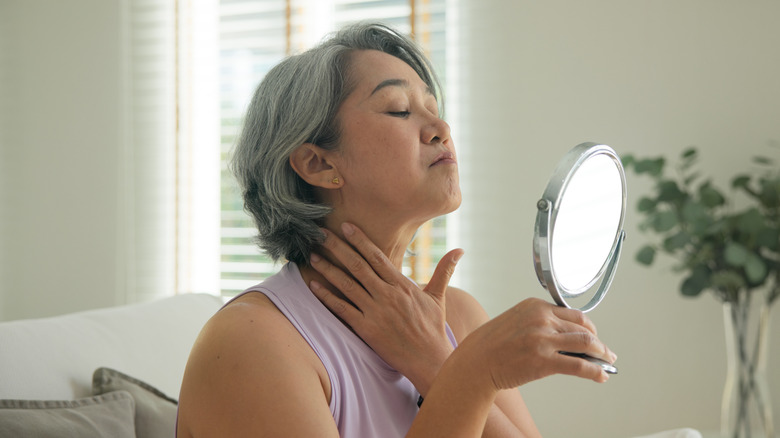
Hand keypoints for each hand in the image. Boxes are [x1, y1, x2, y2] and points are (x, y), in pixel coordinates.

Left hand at [308, 222, 463, 393]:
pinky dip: (327, 297)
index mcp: (402, 284)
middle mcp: (387, 295)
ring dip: (328, 269)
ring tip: (312, 256)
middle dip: (337, 247)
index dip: (360, 240)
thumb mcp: (439, 296)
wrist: (429, 359)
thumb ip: (444, 270)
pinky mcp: (366, 329)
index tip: (346, 226)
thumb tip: (460, 250)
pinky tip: (313, 286)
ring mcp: (375, 311)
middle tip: (320, 233)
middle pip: (357, 265)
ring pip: (346, 285)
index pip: (377, 256)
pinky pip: (342, 309)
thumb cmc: (433, 328)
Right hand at [459, 298, 616, 388]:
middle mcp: (541, 318)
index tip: (594, 337)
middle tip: (605, 352)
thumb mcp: (517, 320)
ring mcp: (543, 339)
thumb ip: (540, 322)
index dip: (589, 328)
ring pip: (586, 343)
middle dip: (599, 342)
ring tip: (606, 362)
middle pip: (583, 328)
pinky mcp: (543, 360)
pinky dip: (595, 371)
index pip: (573, 314)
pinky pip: (579, 364)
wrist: (476, 361)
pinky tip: (600, 376)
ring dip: (602, 354)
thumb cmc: (492, 344)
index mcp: (535, 305)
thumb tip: (566, 337)